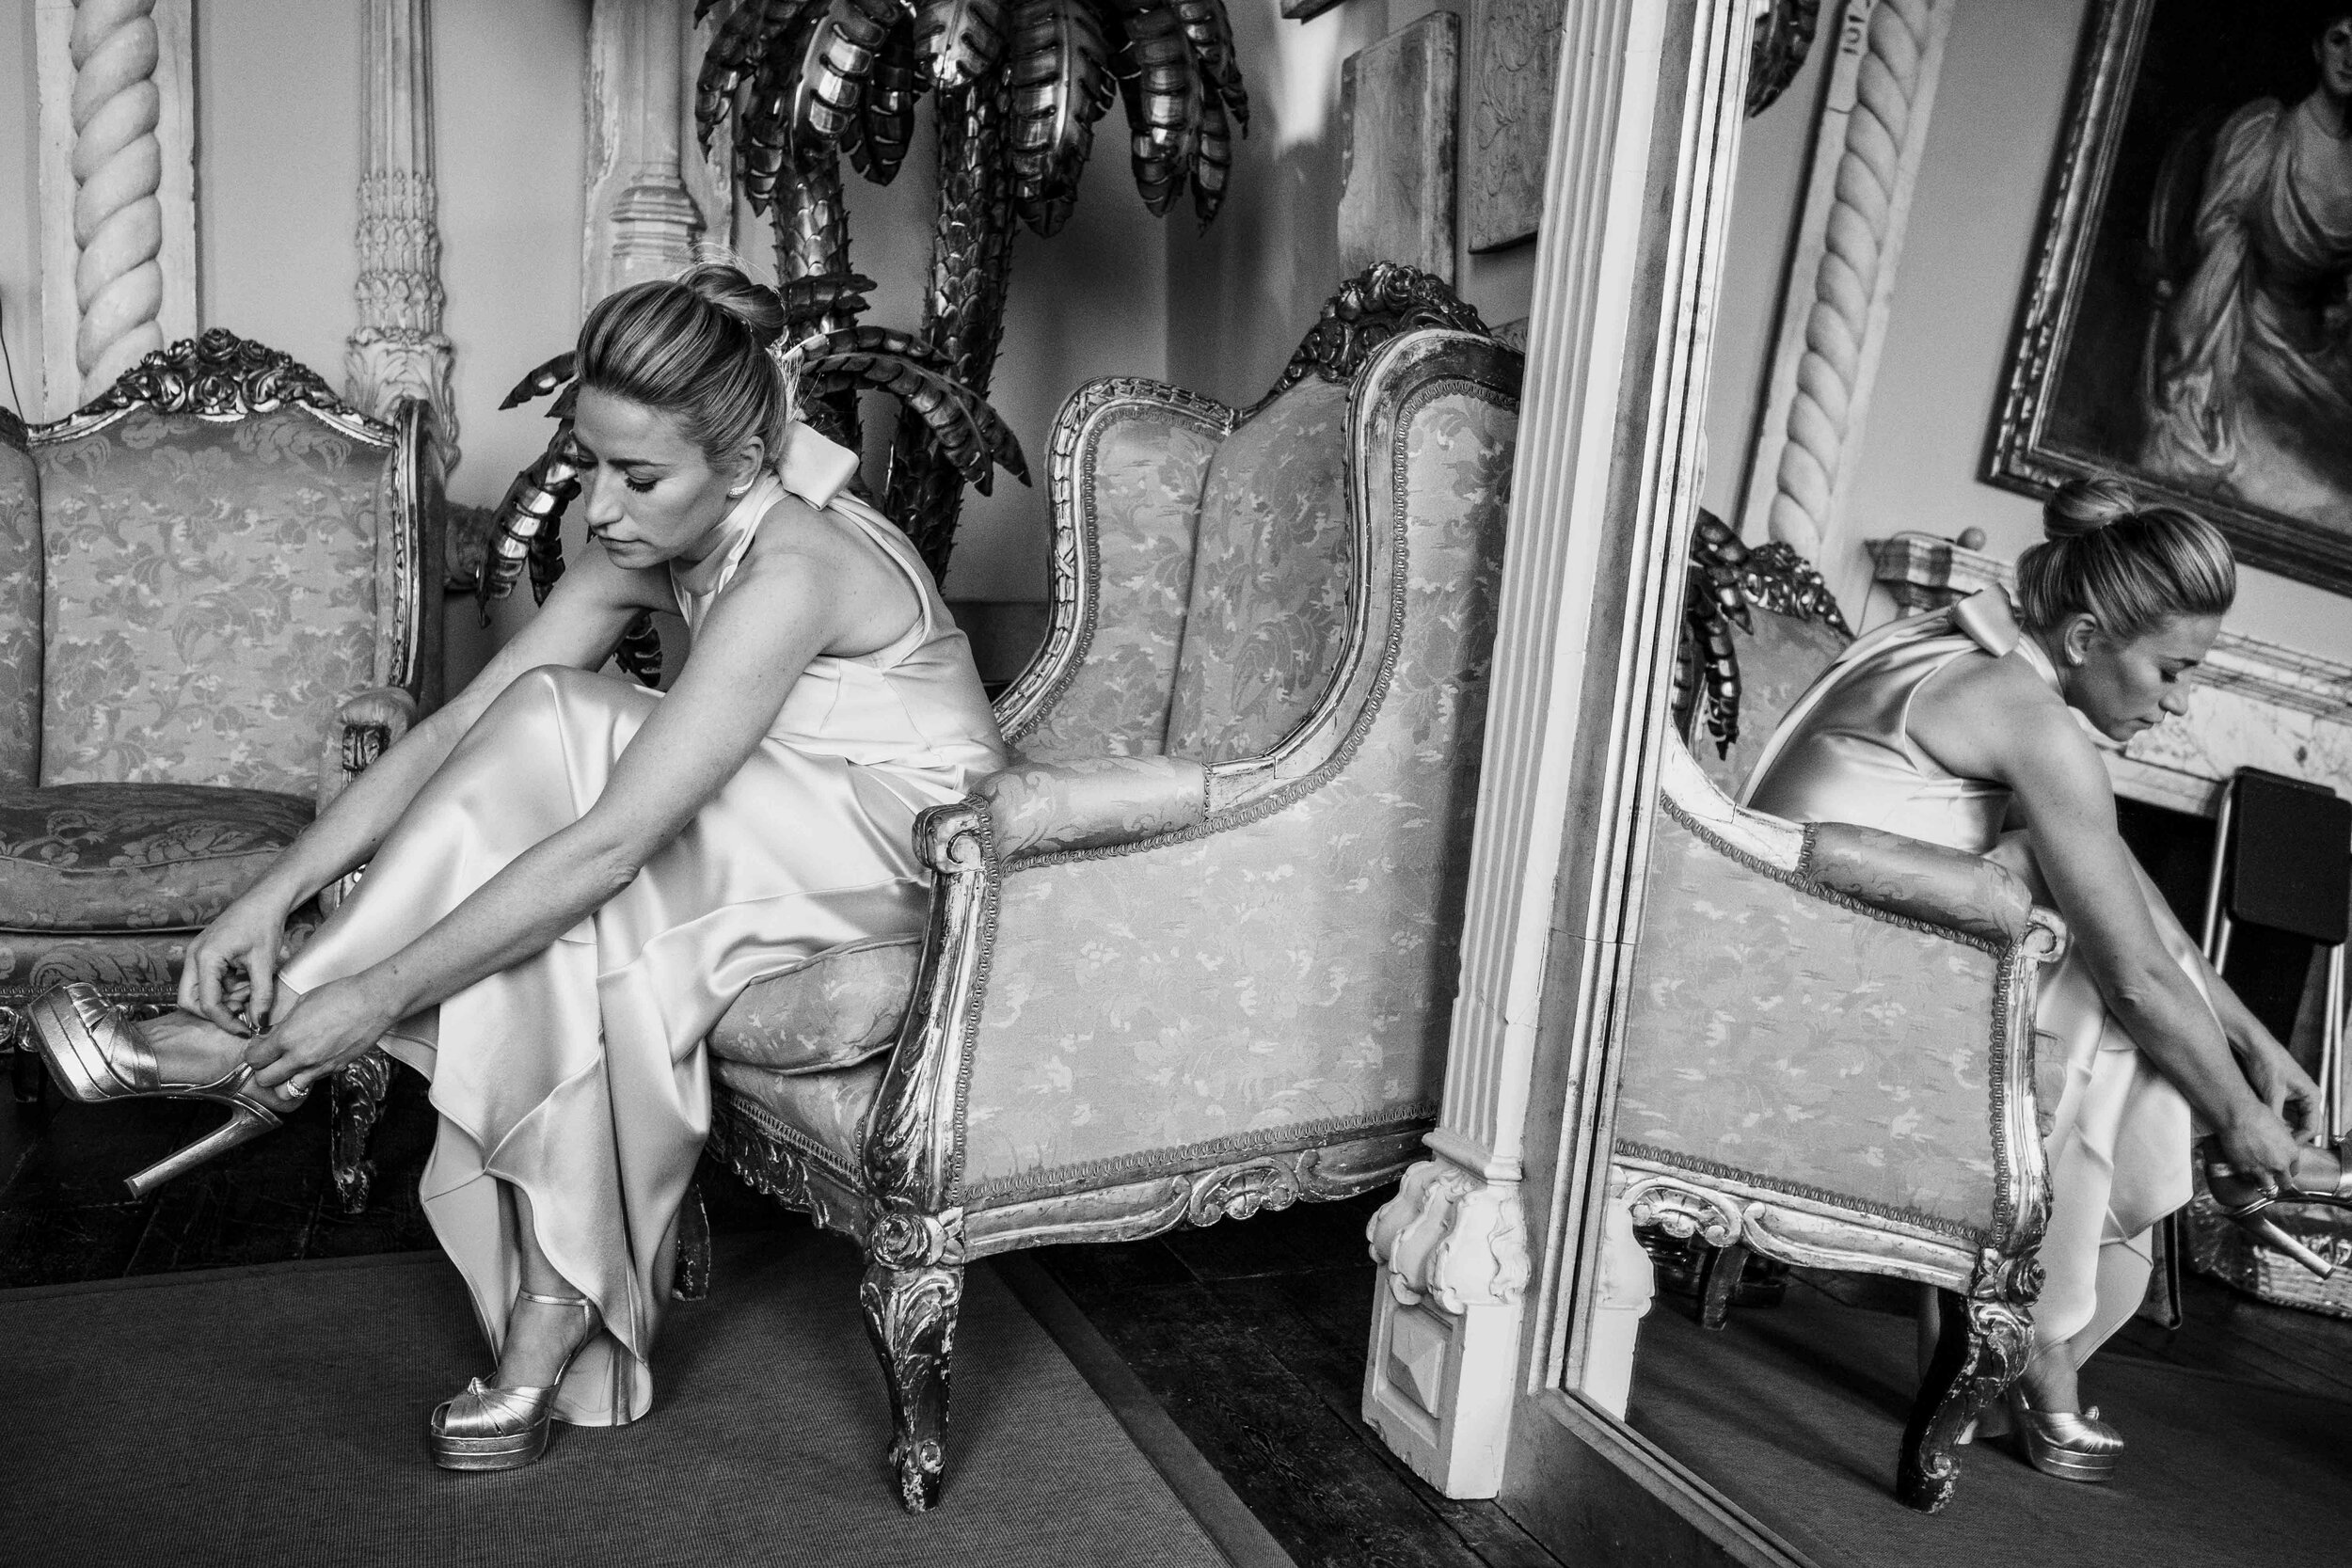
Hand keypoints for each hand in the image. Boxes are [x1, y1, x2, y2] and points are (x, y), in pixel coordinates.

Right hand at [180, 890, 293, 1035]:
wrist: (265, 900)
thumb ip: (261, 995)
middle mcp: (194, 957)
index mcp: (205, 957)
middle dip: (216, 1011)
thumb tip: (258, 1022)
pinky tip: (248, 981)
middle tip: (244, 1009)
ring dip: (224, 999)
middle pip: (190, 1000)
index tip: (246, 1030)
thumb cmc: (263, 924)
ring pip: (199, 992)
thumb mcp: (264, 963)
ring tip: (251, 990)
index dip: (226, 1021)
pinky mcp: (205, 956)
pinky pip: (208, 982)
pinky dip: (227, 988)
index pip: (206, 1003)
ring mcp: (197, 956)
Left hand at [241, 977, 393, 1097]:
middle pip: (265, 1080)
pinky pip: (310, 1083)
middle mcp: (300, 1057)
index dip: (253, 1053)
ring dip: (282, 1082)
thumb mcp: (302, 1003)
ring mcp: (318, 1067)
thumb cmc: (341, 996)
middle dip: (263, 1070)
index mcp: (287, 1037)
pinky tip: (311, 1063)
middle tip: (270, 1059)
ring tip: (288, 1069)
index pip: (254, 1059)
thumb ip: (283, 1025)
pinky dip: (305, 1078)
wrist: (373, 1003)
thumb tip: (271, 1036)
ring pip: (285, 1091)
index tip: (258, 1048)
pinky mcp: (334, 1070)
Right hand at [2211, 1102, 2303, 1197]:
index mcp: (2292, 1153)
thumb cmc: (2258, 1116)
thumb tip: (2277, 1150)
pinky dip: (2246, 1175)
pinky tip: (2243, 1165)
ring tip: (2257, 1176)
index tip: (2281, 1168)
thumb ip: (2282, 1146)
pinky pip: (2248, 1179)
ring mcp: (2262, 1170)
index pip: (2294, 1171)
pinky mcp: (2245, 1171)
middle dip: (2279, 1181)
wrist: (2238, 1116)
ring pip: (2268, 1188)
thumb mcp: (2279, 1130)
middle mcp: (2280, 1165)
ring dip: (2263, 1183)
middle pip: (2285, 1184)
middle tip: (2271, 1177)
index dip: (2287, 1170)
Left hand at [2242, 1037, 2326, 1141]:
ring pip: (2294, 1121)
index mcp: (2312, 1096)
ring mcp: (2295, 1097)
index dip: (2299, 1139)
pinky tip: (2266, 1127)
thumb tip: (2275, 1136)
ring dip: (2284, 1129)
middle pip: (2305, 1126)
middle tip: (2277, 1146)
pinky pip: (2284, 1114)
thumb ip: (2276, 1116)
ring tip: (2271, 1138)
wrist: (2254, 1045)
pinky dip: (2277, 1121)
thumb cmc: (2267, 1063)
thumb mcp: (2271, 1093)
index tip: (2284, 1147)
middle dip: (2292, 1136)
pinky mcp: (2283, 1095)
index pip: (2312, 1127)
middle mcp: (2307, 1097)